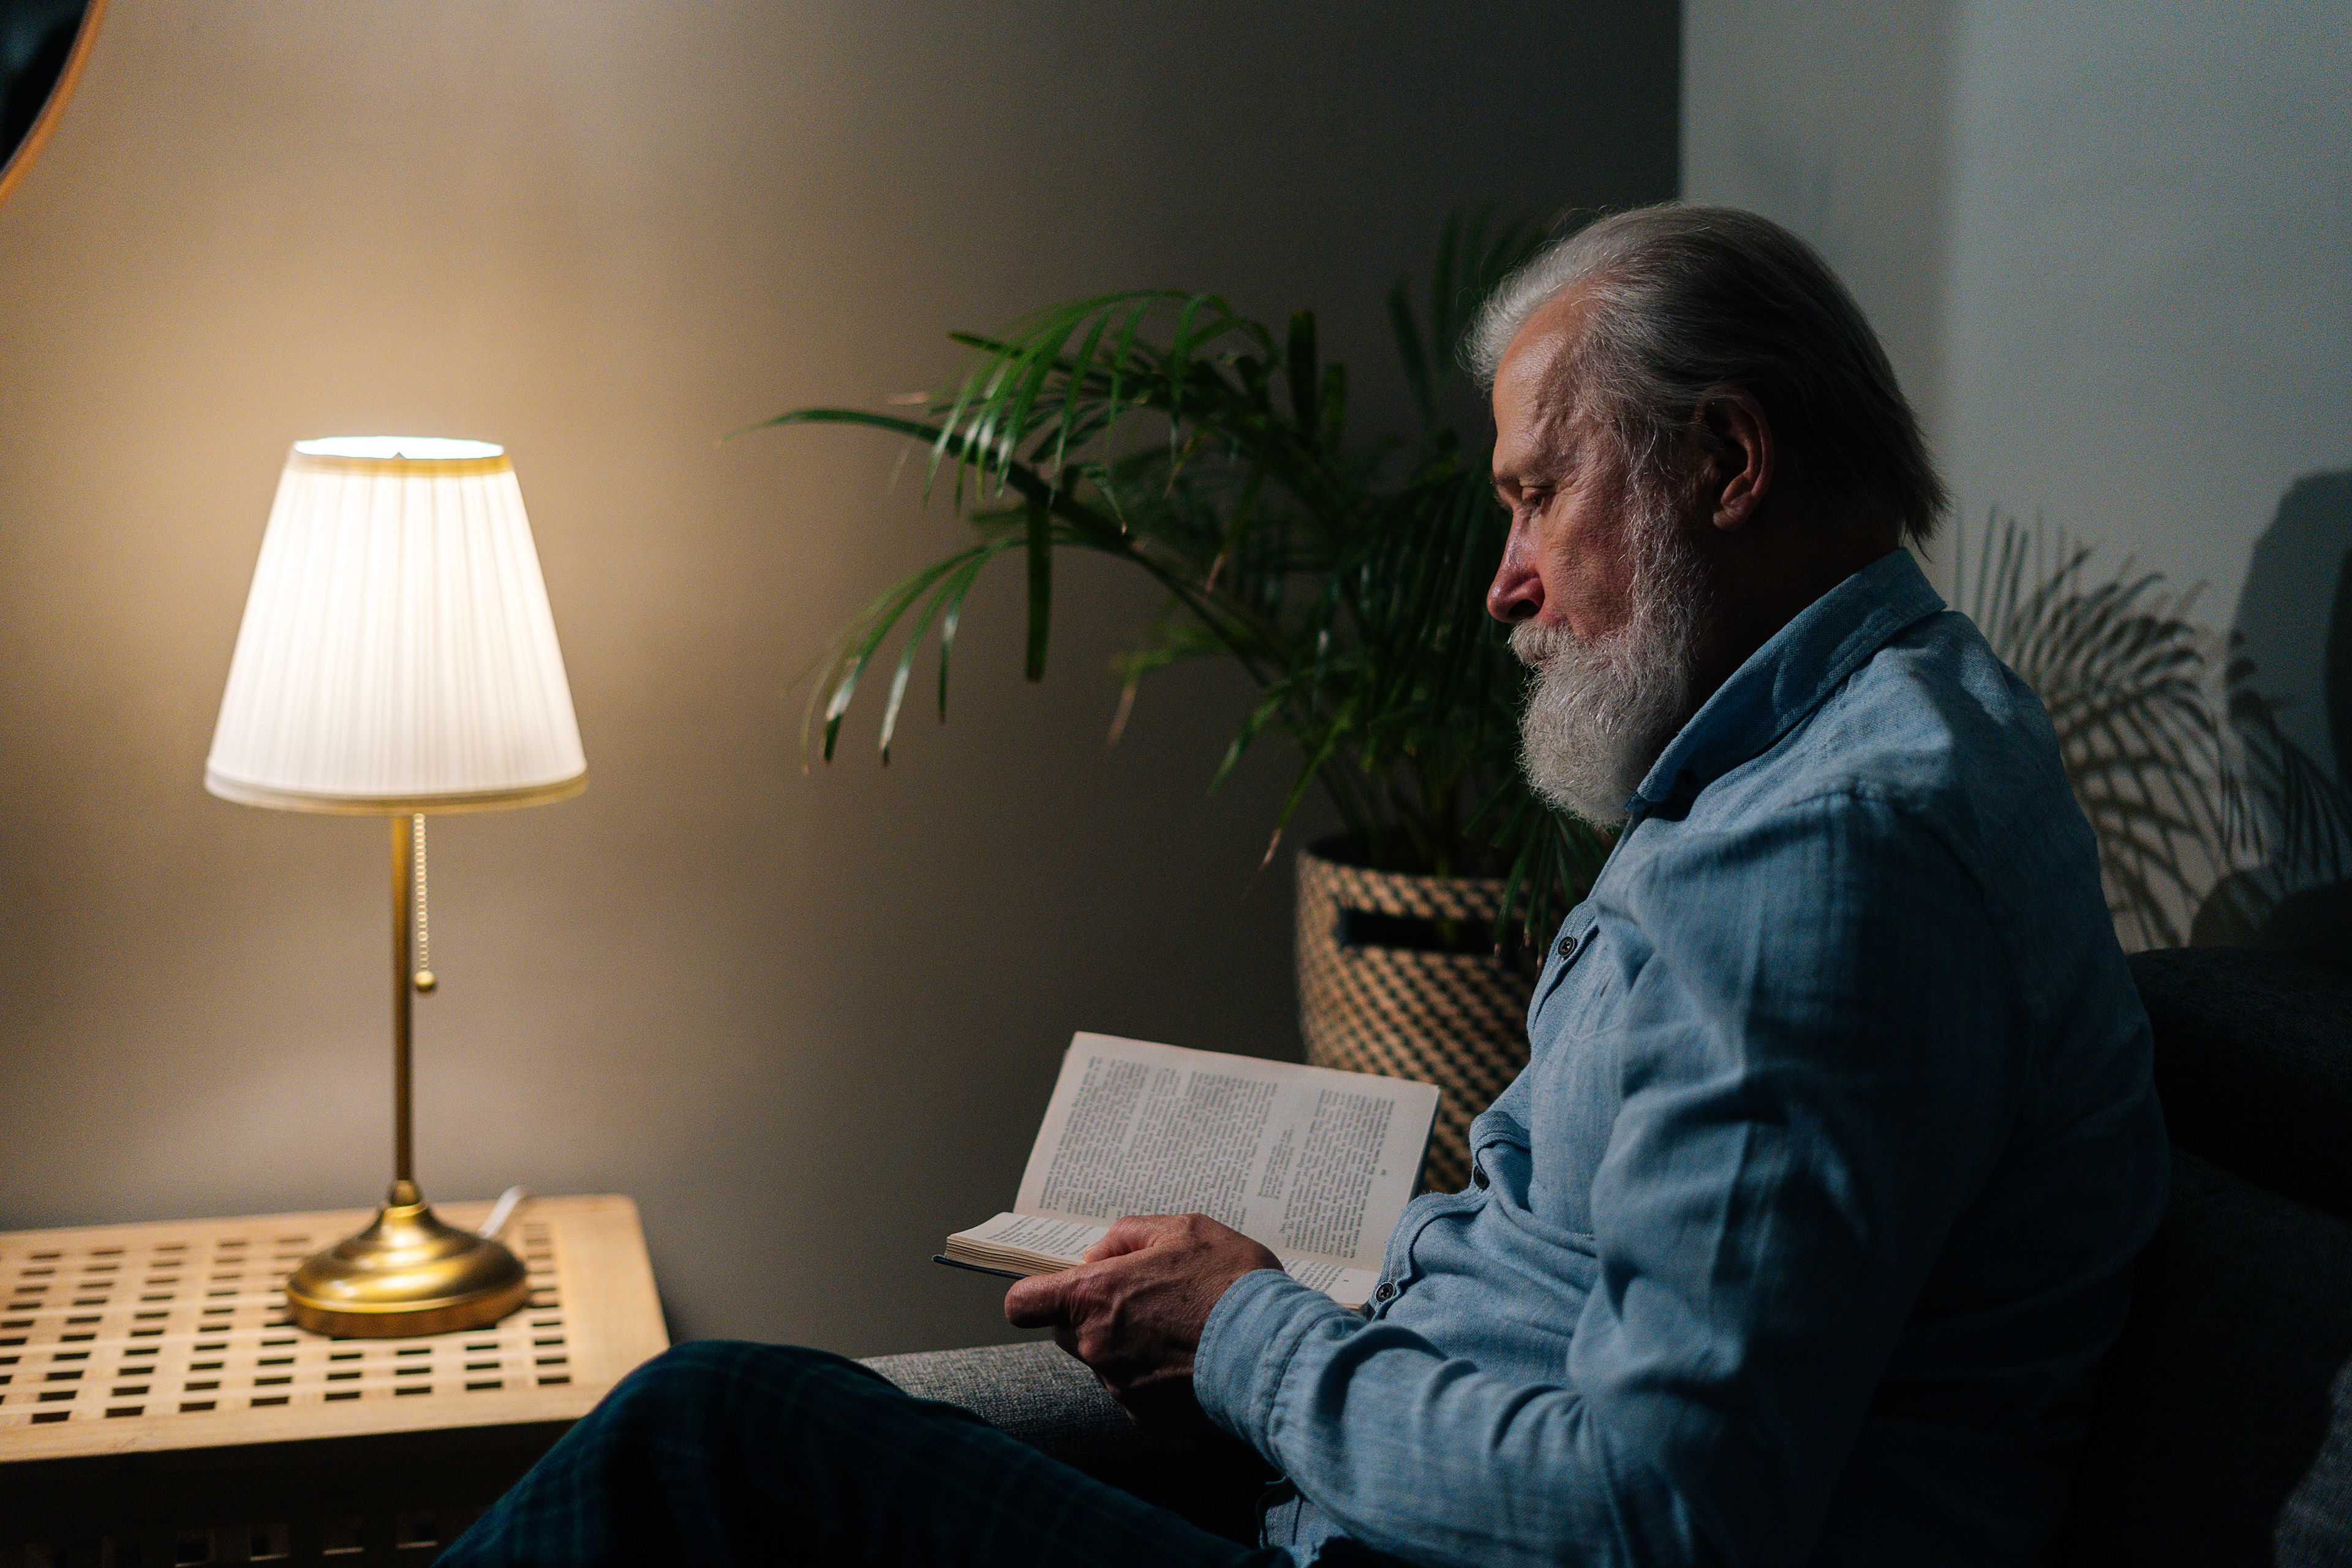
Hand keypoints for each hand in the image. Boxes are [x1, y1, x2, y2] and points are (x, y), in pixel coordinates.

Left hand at [1003, 1213, 1280, 1426]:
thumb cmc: (1230, 1281)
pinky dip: (1155, 1379)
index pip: (1023, 1304)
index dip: (1035, 1296)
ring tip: (1181, 1331)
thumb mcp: (1184, 1229)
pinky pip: (1136, 1393)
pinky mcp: (1147, 1419)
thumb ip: (1128, 1235)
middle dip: (1093, 1318)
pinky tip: (1192, 1361)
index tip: (1059, 1290)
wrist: (1275, 1349)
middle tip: (1144, 1302)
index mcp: (1094, 1296)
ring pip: (1104, 1363)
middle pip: (1067, 1333)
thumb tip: (1098, 1255)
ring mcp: (1120, 1387)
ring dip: (1128, 1348)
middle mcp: (1096, 1346)